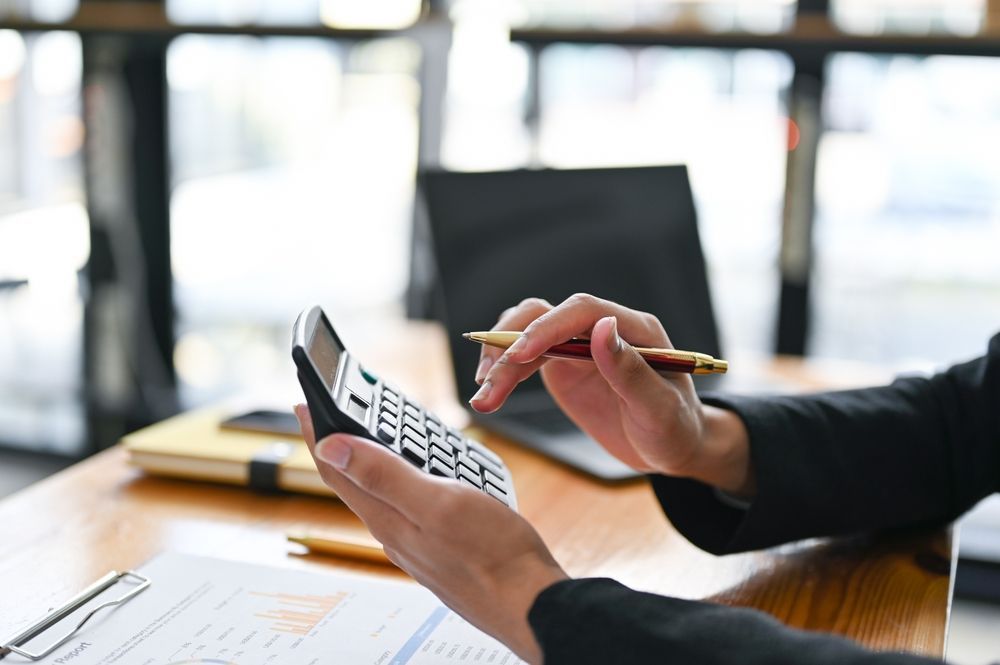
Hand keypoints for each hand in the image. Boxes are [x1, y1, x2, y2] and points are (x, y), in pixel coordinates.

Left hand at [294, 404, 566, 663]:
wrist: (530, 603)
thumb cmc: (492, 556)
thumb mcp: (437, 503)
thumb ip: (385, 475)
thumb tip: (332, 447)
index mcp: (388, 518)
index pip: (337, 470)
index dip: (317, 434)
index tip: (305, 405)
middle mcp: (396, 532)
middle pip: (356, 481)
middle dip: (342, 445)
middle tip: (334, 413)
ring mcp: (418, 543)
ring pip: (385, 495)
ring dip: (375, 462)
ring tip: (373, 435)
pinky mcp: (440, 548)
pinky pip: (412, 507)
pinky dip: (407, 481)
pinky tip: (424, 475)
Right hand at [470, 294, 753, 495]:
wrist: (671, 448)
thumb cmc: (674, 430)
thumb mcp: (659, 410)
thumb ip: (631, 371)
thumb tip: (602, 327)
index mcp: (635, 329)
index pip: (584, 310)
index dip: (548, 326)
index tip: (520, 354)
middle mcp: (603, 328)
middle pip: (545, 315)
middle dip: (511, 346)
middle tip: (489, 384)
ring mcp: (579, 345)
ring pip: (527, 333)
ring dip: (499, 360)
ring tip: (483, 398)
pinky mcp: (562, 364)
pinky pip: (525, 356)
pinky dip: (504, 372)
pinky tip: (489, 394)